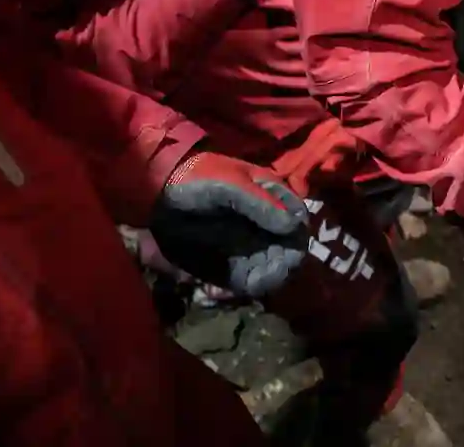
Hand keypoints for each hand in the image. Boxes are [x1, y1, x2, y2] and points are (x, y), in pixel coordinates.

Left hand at [149, 151, 308, 297]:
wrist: (165, 192)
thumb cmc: (203, 179)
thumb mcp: (233, 184)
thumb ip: (262, 204)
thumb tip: (294, 226)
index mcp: (274, 200)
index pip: (298, 221)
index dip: (297, 235)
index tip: (292, 246)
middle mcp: (266, 225)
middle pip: (289, 249)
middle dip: (284, 261)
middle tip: (273, 269)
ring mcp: (250, 245)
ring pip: (272, 268)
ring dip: (269, 276)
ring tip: (256, 278)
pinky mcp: (231, 263)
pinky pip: (249, 280)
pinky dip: (250, 285)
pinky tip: (240, 285)